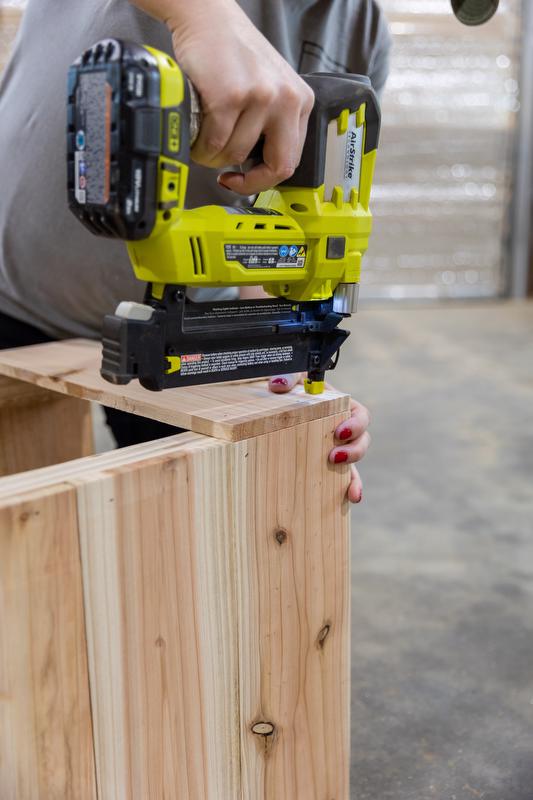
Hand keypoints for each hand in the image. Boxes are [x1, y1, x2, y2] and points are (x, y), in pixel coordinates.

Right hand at [165, 0, 313, 194]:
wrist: (206, 17)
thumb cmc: (231, 52)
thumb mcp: (268, 87)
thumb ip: (271, 123)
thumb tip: (257, 167)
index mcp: (299, 100)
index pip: (291, 160)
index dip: (265, 179)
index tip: (245, 180)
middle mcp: (286, 99)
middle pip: (276, 166)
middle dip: (248, 182)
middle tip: (228, 178)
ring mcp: (260, 97)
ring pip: (236, 155)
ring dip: (214, 157)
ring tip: (204, 144)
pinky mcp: (230, 97)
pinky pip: (214, 142)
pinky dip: (200, 146)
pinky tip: (197, 136)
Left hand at [268, 374, 370, 503]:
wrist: (275, 404)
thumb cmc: (291, 390)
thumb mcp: (293, 379)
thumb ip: (289, 377)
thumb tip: (278, 385)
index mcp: (340, 407)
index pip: (359, 415)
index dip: (355, 425)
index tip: (339, 433)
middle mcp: (341, 430)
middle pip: (362, 442)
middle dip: (354, 452)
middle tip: (334, 457)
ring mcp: (334, 449)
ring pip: (354, 464)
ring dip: (354, 477)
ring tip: (349, 489)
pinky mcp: (324, 466)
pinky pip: (341, 480)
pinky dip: (348, 489)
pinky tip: (351, 499)